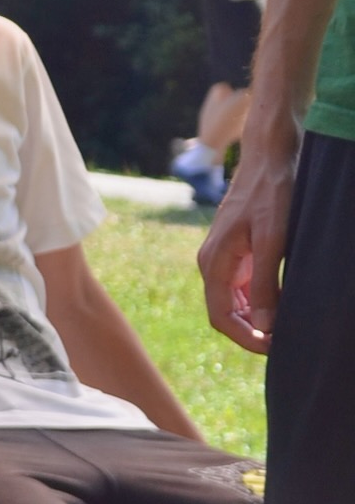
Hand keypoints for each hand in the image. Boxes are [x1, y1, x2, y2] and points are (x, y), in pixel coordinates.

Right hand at [199, 123, 298, 353]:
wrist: (271, 155)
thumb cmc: (272, 193)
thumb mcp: (272, 240)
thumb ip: (265, 284)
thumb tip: (263, 327)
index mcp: (214, 261)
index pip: (222, 317)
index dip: (247, 339)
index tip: (276, 348)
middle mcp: (214, 262)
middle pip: (228, 314)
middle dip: (254, 332)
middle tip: (287, 340)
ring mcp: (226, 257)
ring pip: (237, 303)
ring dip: (259, 319)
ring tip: (290, 324)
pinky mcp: (240, 251)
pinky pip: (246, 287)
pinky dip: (263, 302)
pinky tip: (286, 302)